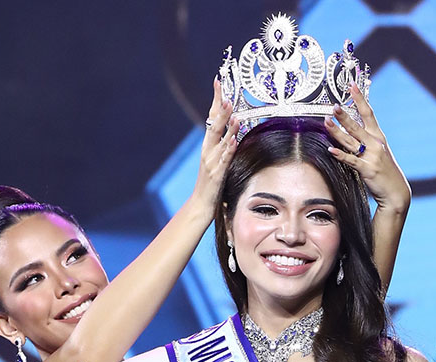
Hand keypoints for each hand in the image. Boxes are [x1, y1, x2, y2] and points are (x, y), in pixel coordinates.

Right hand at [191, 77, 238, 220]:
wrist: (201, 204)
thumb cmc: (211, 184)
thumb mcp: (218, 161)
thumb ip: (224, 145)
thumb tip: (234, 129)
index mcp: (208, 146)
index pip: (212, 117)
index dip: (215, 100)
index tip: (218, 82)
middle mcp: (208, 151)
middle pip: (214, 125)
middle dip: (220, 108)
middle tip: (225, 93)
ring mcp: (211, 162)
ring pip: (219, 140)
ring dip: (226, 125)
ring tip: (232, 111)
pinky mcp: (217, 174)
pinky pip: (224, 159)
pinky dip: (228, 148)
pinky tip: (233, 140)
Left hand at [325, 83, 410, 216]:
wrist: (395, 191)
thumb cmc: (384, 171)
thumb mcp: (378, 152)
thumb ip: (366, 141)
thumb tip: (352, 131)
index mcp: (378, 137)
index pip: (368, 113)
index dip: (359, 99)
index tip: (352, 86)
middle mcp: (375, 143)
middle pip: (357, 125)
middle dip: (344, 115)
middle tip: (333, 106)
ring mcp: (371, 156)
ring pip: (351, 141)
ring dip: (337, 131)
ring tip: (326, 122)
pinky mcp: (367, 169)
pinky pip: (351, 160)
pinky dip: (340, 154)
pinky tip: (331, 150)